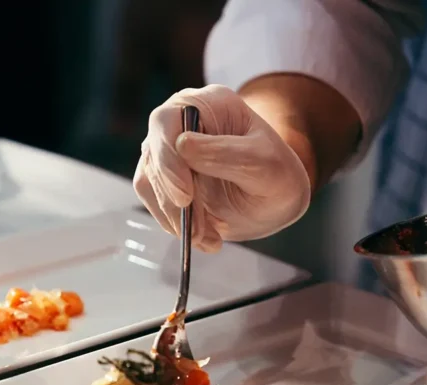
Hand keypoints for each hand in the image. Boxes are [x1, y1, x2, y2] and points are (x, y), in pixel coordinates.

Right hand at [133, 85, 311, 251]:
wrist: (274, 200)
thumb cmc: (276, 174)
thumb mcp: (265, 164)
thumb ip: (227, 154)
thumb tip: (182, 145)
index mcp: (206, 104)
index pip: (168, 121)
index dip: (169, 158)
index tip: (185, 196)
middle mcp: (178, 123)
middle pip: (154, 156)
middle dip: (174, 199)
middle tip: (198, 231)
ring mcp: (166, 153)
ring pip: (150, 184)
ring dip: (176, 218)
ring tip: (209, 238)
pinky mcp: (162, 182)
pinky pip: (155, 204)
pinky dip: (176, 226)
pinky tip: (205, 238)